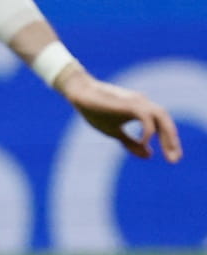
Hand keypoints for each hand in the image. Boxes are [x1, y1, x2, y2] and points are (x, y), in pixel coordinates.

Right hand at [60, 68, 183, 162]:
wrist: (81, 94)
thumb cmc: (95, 112)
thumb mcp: (115, 132)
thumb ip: (131, 143)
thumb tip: (149, 156)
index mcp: (142, 111)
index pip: (162, 126)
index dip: (169, 142)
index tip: (173, 158)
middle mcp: (144, 104)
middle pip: (166, 123)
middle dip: (172, 142)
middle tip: (174, 160)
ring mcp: (138, 102)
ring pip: (162, 118)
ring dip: (168, 136)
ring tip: (168, 154)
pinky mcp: (130, 104)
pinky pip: (146, 119)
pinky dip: (148, 132)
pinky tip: (143, 143)